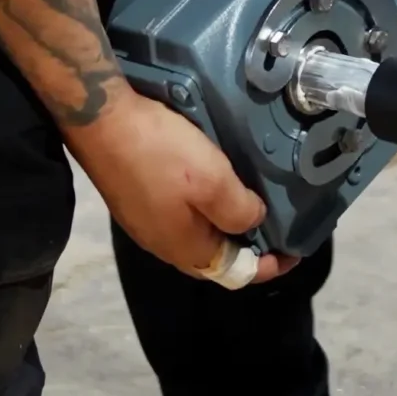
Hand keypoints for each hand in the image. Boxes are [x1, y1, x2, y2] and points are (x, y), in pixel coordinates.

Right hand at [68, 92, 296, 283]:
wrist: (101, 121)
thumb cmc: (161, 153)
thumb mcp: (213, 181)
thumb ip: (239, 211)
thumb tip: (254, 223)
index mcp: (186, 249)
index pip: (235, 274)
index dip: (269, 266)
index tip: (295, 250)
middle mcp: (164, 246)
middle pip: (216, 259)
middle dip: (249, 247)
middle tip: (278, 224)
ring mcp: (147, 224)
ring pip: (198, 236)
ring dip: (227, 225)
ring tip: (252, 202)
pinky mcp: (137, 201)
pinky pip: (182, 217)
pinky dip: (206, 210)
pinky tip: (215, 185)